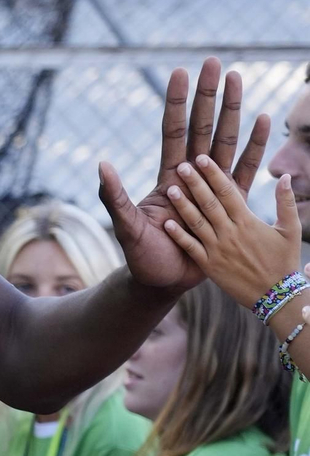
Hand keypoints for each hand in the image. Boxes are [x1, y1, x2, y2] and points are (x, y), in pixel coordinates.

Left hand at [98, 59, 270, 290]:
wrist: (163, 282)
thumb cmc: (141, 256)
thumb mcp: (126, 226)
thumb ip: (115, 197)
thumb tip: (102, 165)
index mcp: (166, 176)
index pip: (172, 130)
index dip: (177, 102)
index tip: (181, 71)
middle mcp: (189, 174)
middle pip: (201, 126)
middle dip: (208, 94)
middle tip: (215, 62)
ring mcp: (211, 185)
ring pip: (225, 139)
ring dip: (232, 110)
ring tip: (238, 79)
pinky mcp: (230, 202)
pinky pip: (245, 169)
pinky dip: (256, 145)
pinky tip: (263, 120)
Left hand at [160, 155, 300, 311]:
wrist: (278, 298)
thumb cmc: (285, 261)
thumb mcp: (291, 230)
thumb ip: (286, 202)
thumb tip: (286, 176)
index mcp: (248, 221)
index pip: (228, 192)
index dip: (214, 174)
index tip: (202, 158)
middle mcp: (231, 233)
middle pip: (209, 203)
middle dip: (195, 183)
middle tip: (182, 165)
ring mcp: (218, 249)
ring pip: (197, 222)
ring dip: (182, 205)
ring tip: (170, 188)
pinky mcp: (209, 266)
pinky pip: (191, 248)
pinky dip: (178, 236)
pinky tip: (165, 223)